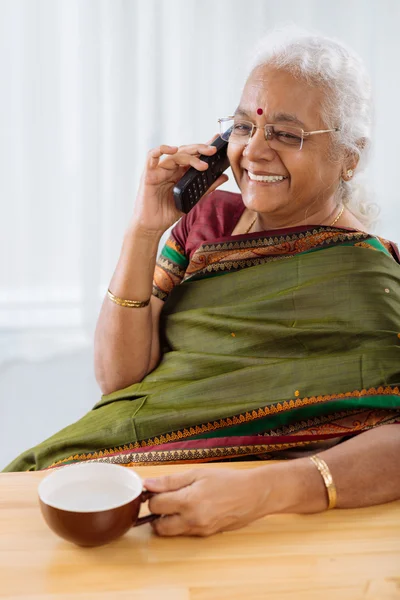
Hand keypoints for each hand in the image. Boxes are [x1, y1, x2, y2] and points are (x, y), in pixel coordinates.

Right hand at [131, 135, 228, 234]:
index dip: (204, 147)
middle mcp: (170, 168)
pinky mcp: (149, 174)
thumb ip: (207, 188)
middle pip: (185, 151)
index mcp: (180, 172)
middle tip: (213, 151)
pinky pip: (152, 156)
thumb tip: (224, 177)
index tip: (217, 143)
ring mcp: (159, 170)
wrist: (153, 226)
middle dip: (200, 149)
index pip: (193, 155)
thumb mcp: (192, 200)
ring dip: (189, 156)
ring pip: (174, 154)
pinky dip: (161, 149)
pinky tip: (173, 150)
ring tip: (203, 164)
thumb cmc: (168, 212)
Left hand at [144, 468, 270, 536]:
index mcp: (188, 501)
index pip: (155, 506)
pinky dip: (181, 524)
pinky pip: (184, 533)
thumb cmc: (227, 480)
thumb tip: (148, 484)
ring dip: (167, 521)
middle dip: (156, 514)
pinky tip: (191, 510)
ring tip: (178, 504)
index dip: (152, 496)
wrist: (253, 495)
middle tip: (164, 500)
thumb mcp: (197, 473)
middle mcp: (192, 520)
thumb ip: (170, 481)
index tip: (156, 490)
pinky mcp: (206, 536)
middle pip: (158, 526)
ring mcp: (199, 530)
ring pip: (170, 532)